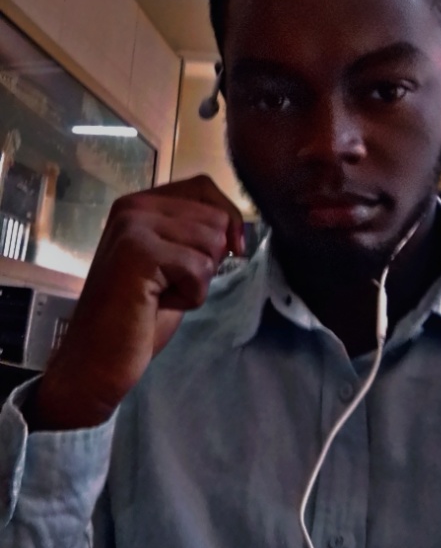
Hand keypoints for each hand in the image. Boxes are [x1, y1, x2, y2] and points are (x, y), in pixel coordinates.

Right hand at [27, 176, 242, 430]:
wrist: (96, 361)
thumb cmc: (137, 316)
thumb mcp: (171, 262)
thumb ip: (195, 234)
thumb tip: (238, 227)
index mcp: (138, 203)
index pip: (203, 186)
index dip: (228, 217)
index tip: (234, 249)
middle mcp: (133, 206)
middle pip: (214, 217)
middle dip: (208, 259)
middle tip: (170, 284)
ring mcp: (133, 227)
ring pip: (212, 243)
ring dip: (197, 280)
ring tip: (160, 294)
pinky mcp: (139, 252)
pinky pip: (199, 268)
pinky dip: (190, 296)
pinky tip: (156, 304)